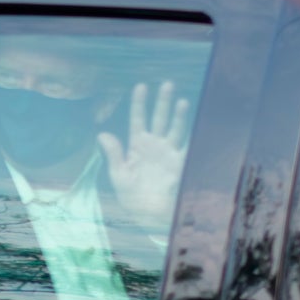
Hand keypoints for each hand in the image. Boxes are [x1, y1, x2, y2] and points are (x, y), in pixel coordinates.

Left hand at [98, 81, 188, 226]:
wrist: (150, 216)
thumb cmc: (132, 197)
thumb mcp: (119, 176)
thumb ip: (113, 154)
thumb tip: (102, 134)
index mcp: (137, 145)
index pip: (138, 119)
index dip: (139, 103)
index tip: (141, 86)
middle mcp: (155, 145)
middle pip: (159, 118)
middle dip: (163, 102)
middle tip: (167, 83)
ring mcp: (169, 153)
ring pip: (175, 128)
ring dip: (178, 115)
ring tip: (181, 100)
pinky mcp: (181, 164)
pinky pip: (188, 146)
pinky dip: (193, 135)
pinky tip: (198, 123)